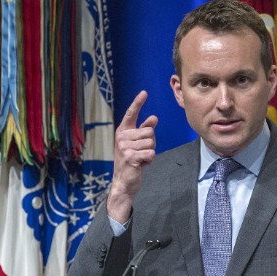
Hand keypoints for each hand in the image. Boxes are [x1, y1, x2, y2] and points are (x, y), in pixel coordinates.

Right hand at [107, 90, 158, 222]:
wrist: (124, 181)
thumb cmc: (132, 160)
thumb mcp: (137, 144)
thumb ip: (144, 131)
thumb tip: (154, 118)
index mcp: (122, 131)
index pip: (131, 114)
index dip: (138, 103)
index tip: (144, 92)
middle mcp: (122, 137)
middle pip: (149, 131)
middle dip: (151, 142)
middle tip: (142, 152)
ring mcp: (125, 147)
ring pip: (151, 142)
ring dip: (150, 152)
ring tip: (141, 158)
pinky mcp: (130, 157)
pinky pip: (151, 152)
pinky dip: (150, 160)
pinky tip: (142, 164)